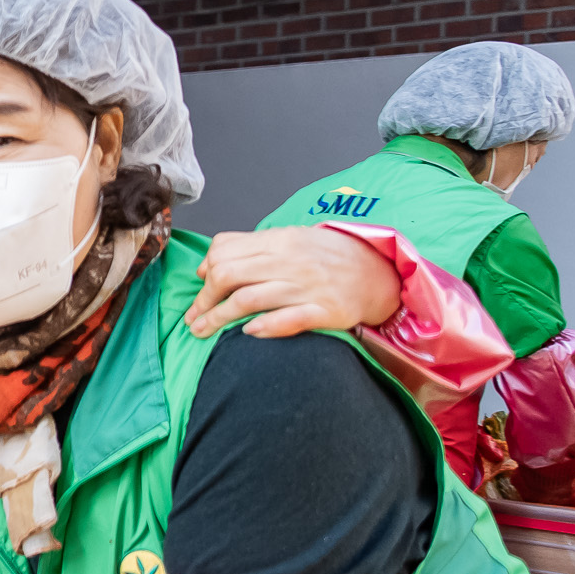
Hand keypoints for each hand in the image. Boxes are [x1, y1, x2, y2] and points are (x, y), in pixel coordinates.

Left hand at [186, 227, 401, 339]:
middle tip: (192, 318)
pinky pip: (286, 320)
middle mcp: (290, 261)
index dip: (204, 274)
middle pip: (228, 276)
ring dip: (217, 319)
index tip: (199, 291)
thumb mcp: (291, 240)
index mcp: (280, 241)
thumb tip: (206, 266)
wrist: (381, 272)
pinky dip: (262, 327)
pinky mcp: (325, 311)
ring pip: (248, 300)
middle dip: (203, 300)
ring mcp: (307, 286)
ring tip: (202, 331)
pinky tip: (247, 333)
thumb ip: (249, 248)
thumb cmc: (329, 258)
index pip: (225, 252)